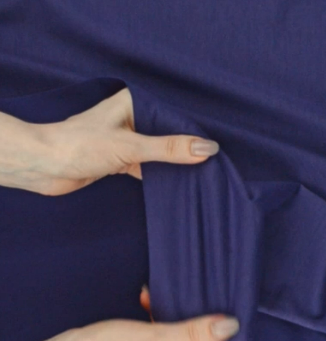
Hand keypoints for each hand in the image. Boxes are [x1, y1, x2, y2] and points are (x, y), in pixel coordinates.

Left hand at [0, 88, 218, 194]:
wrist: (44, 167)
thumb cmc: (80, 145)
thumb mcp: (131, 146)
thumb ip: (168, 149)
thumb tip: (206, 149)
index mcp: (133, 103)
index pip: (172, 116)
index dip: (192, 132)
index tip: (213, 147)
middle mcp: (130, 119)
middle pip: (166, 134)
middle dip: (184, 149)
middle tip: (210, 163)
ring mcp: (125, 140)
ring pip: (157, 152)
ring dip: (172, 164)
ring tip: (198, 174)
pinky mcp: (119, 159)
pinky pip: (146, 166)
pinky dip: (158, 175)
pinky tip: (175, 183)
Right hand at [74, 289, 238, 340]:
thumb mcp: (154, 337)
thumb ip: (193, 332)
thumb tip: (232, 326)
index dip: (214, 333)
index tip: (208, 306)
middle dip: (188, 321)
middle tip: (178, 297)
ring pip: (181, 339)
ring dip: (171, 317)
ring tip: (153, 298)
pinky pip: (164, 339)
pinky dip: (159, 321)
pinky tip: (147, 301)